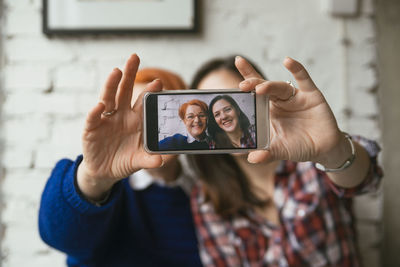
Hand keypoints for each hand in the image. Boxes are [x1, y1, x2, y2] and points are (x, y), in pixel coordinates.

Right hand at [77, 54, 162, 199]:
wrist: (104, 171)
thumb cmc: (124, 161)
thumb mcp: (138, 161)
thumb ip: (149, 159)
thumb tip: (161, 161)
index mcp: (136, 120)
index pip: (143, 101)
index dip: (150, 91)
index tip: (159, 81)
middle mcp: (121, 115)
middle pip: (125, 91)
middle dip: (129, 74)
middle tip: (134, 57)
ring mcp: (106, 120)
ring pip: (108, 98)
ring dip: (111, 85)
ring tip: (117, 71)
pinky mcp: (92, 129)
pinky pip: (94, 118)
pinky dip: (96, 112)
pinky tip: (100, 106)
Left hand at [236, 56, 348, 165]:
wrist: (323, 149)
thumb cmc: (299, 146)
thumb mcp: (280, 150)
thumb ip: (266, 154)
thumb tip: (251, 158)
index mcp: (269, 111)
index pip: (253, 95)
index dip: (244, 85)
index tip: (232, 80)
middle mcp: (280, 101)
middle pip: (263, 87)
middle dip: (252, 83)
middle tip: (242, 85)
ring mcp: (295, 97)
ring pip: (280, 87)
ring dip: (270, 85)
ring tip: (259, 88)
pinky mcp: (311, 95)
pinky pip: (304, 79)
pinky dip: (297, 69)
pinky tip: (288, 61)